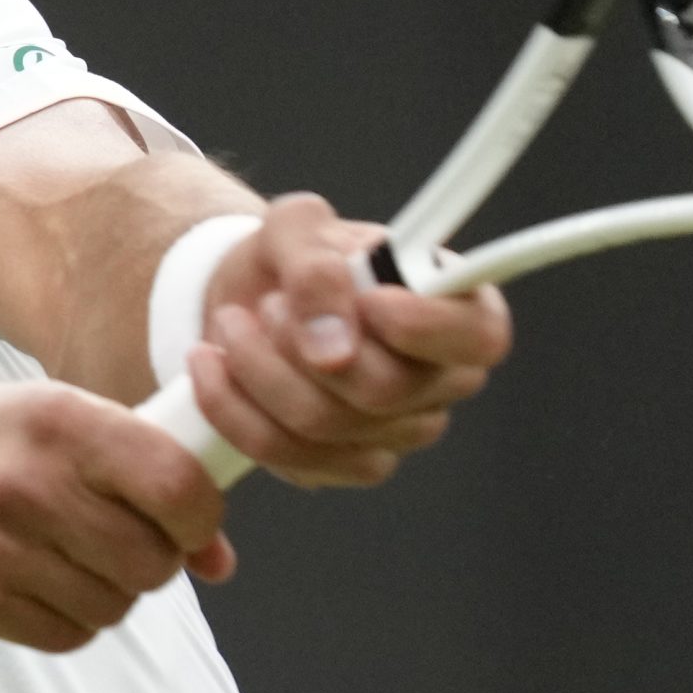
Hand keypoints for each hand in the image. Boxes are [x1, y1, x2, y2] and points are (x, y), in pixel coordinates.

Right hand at [0, 382, 236, 653]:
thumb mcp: (53, 419)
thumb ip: (141, 472)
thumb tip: (220, 560)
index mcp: (60, 421)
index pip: (175, 484)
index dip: (201, 515)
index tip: (191, 519)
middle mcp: (30, 484)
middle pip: (151, 560)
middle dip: (155, 559)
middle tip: (126, 539)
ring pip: (114, 605)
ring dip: (112, 591)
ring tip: (77, 557)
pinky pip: (68, 636)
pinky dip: (72, 619)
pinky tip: (45, 582)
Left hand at [188, 192, 511, 488]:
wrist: (250, 298)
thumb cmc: (295, 255)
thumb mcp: (297, 227)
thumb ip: (318, 268)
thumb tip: (333, 348)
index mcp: (459, 309)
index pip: (480, 336)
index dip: (425, 326)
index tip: (369, 299)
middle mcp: (442, 380)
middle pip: (385, 390)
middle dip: (302, 343)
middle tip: (269, 304)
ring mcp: (396, 432)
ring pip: (324, 426)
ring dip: (257, 369)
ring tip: (235, 324)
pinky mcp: (342, 465)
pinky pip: (286, 456)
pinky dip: (233, 408)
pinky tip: (212, 366)